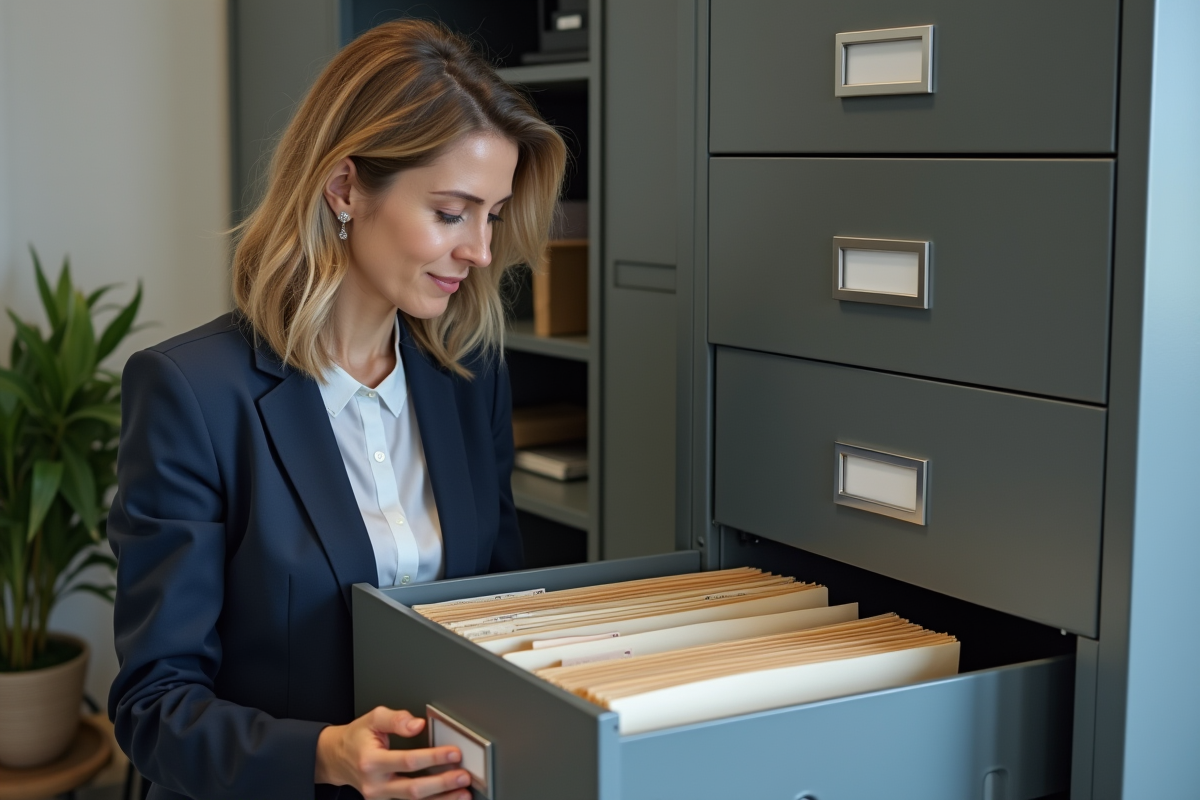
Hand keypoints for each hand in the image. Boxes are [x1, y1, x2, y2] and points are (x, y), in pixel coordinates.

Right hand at [315, 706, 471, 799]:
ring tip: (463, 793)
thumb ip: (396, 719)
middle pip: (413, 789)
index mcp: (371, 762)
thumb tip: (418, 724)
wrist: (337, 758)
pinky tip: (447, 799)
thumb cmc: (357, 738)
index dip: (433, 758)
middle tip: (464, 776)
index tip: (454, 753)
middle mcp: (375, 784)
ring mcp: (380, 798)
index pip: (407, 762)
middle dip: (442, 784)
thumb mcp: (373, 719)